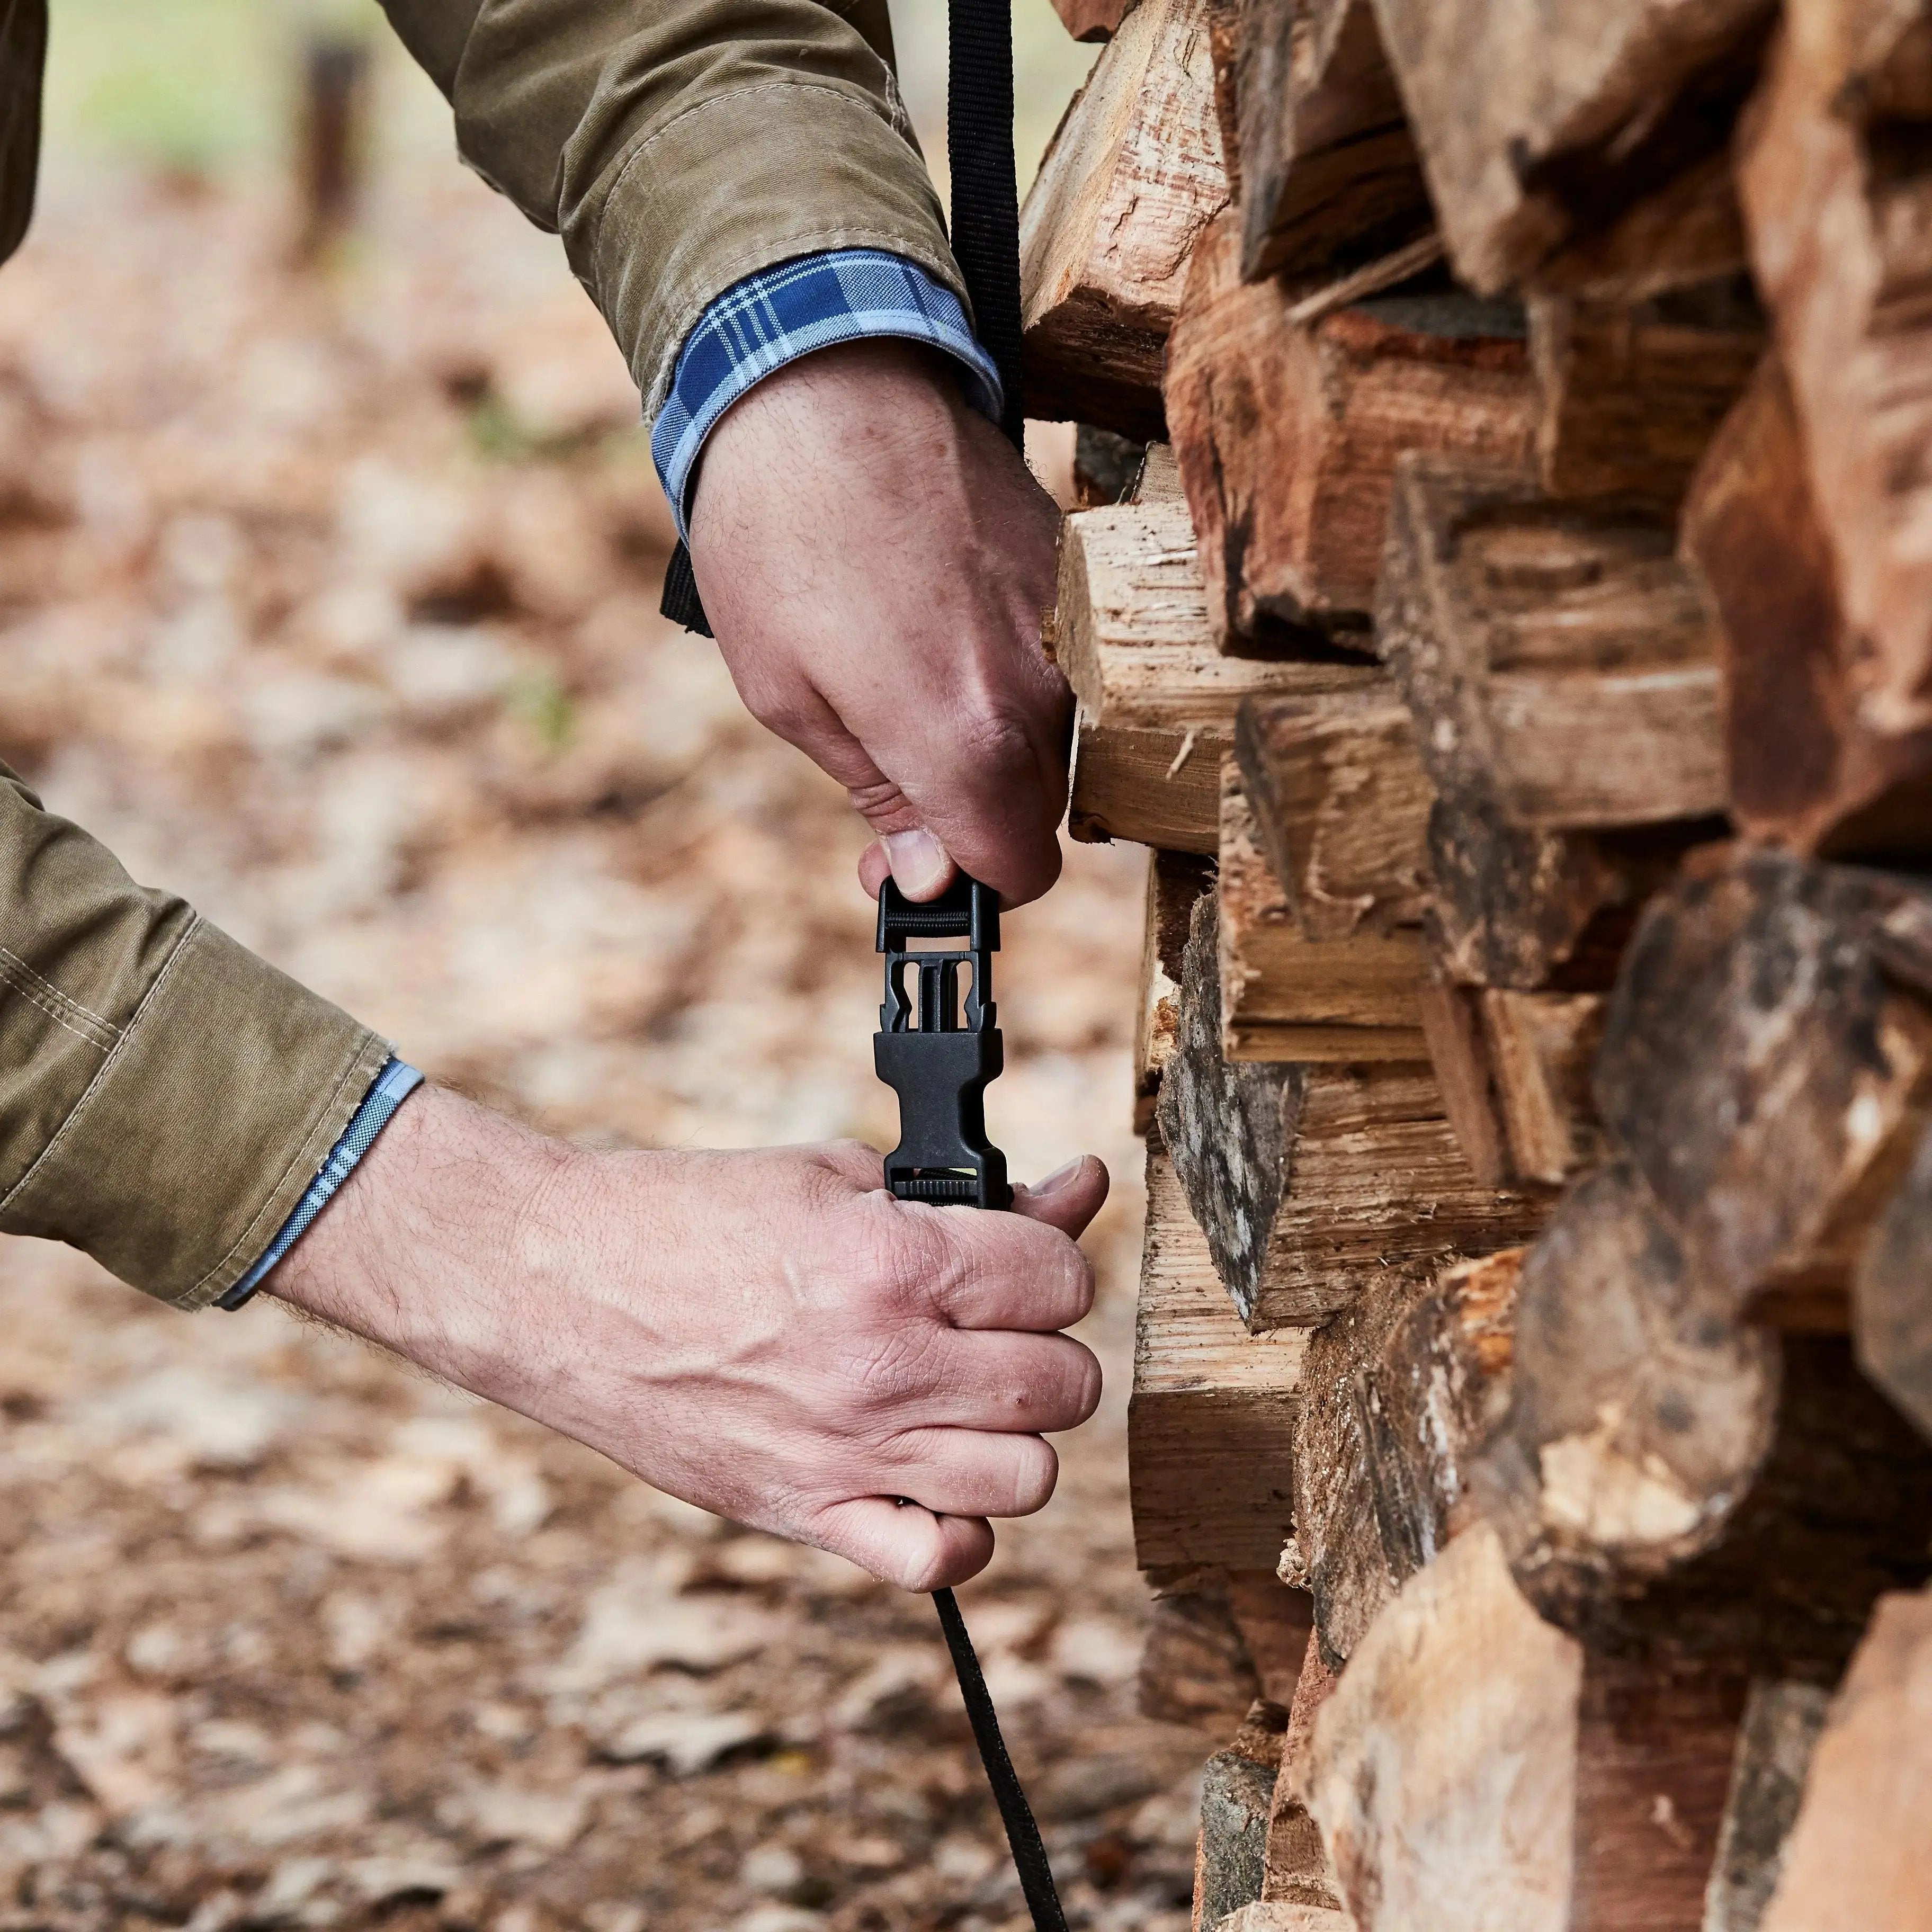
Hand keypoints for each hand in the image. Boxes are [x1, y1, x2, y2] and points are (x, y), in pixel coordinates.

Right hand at [269, 1086, 1108, 1589]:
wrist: (554, 1285)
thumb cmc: (684, 1216)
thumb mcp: (832, 1174)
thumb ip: (967, 1196)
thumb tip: (1075, 1190)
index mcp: (894, 1264)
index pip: (1063, 1279)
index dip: (1051, 1260)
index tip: (1017, 1259)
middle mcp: (885, 1367)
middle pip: (1063, 1385)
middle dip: (1044, 1345)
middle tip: (993, 1325)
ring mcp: (846, 1453)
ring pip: (1027, 1479)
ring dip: (1015, 1435)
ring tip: (966, 1399)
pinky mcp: (802, 1514)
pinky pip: (937, 1561)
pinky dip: (958, 1529)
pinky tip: (931, 1479)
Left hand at [687, 339, 1067, 906]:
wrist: (820, 376)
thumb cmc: (777, 537)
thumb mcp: (788, 697)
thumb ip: (882, 796)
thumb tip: (932, 875)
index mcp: (966, 734)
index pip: (1019, 869)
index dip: (966, 882)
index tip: (916, 860)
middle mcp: (1040, 689)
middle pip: (1041, 811)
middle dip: (975, 814)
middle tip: (891, 771)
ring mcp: (1069, 626)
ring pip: (1058, 740)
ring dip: (996, 742)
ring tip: (909, 679)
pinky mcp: (1074, 571)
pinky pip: (1062, 664)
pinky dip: (1014, 671)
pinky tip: (943, 621)